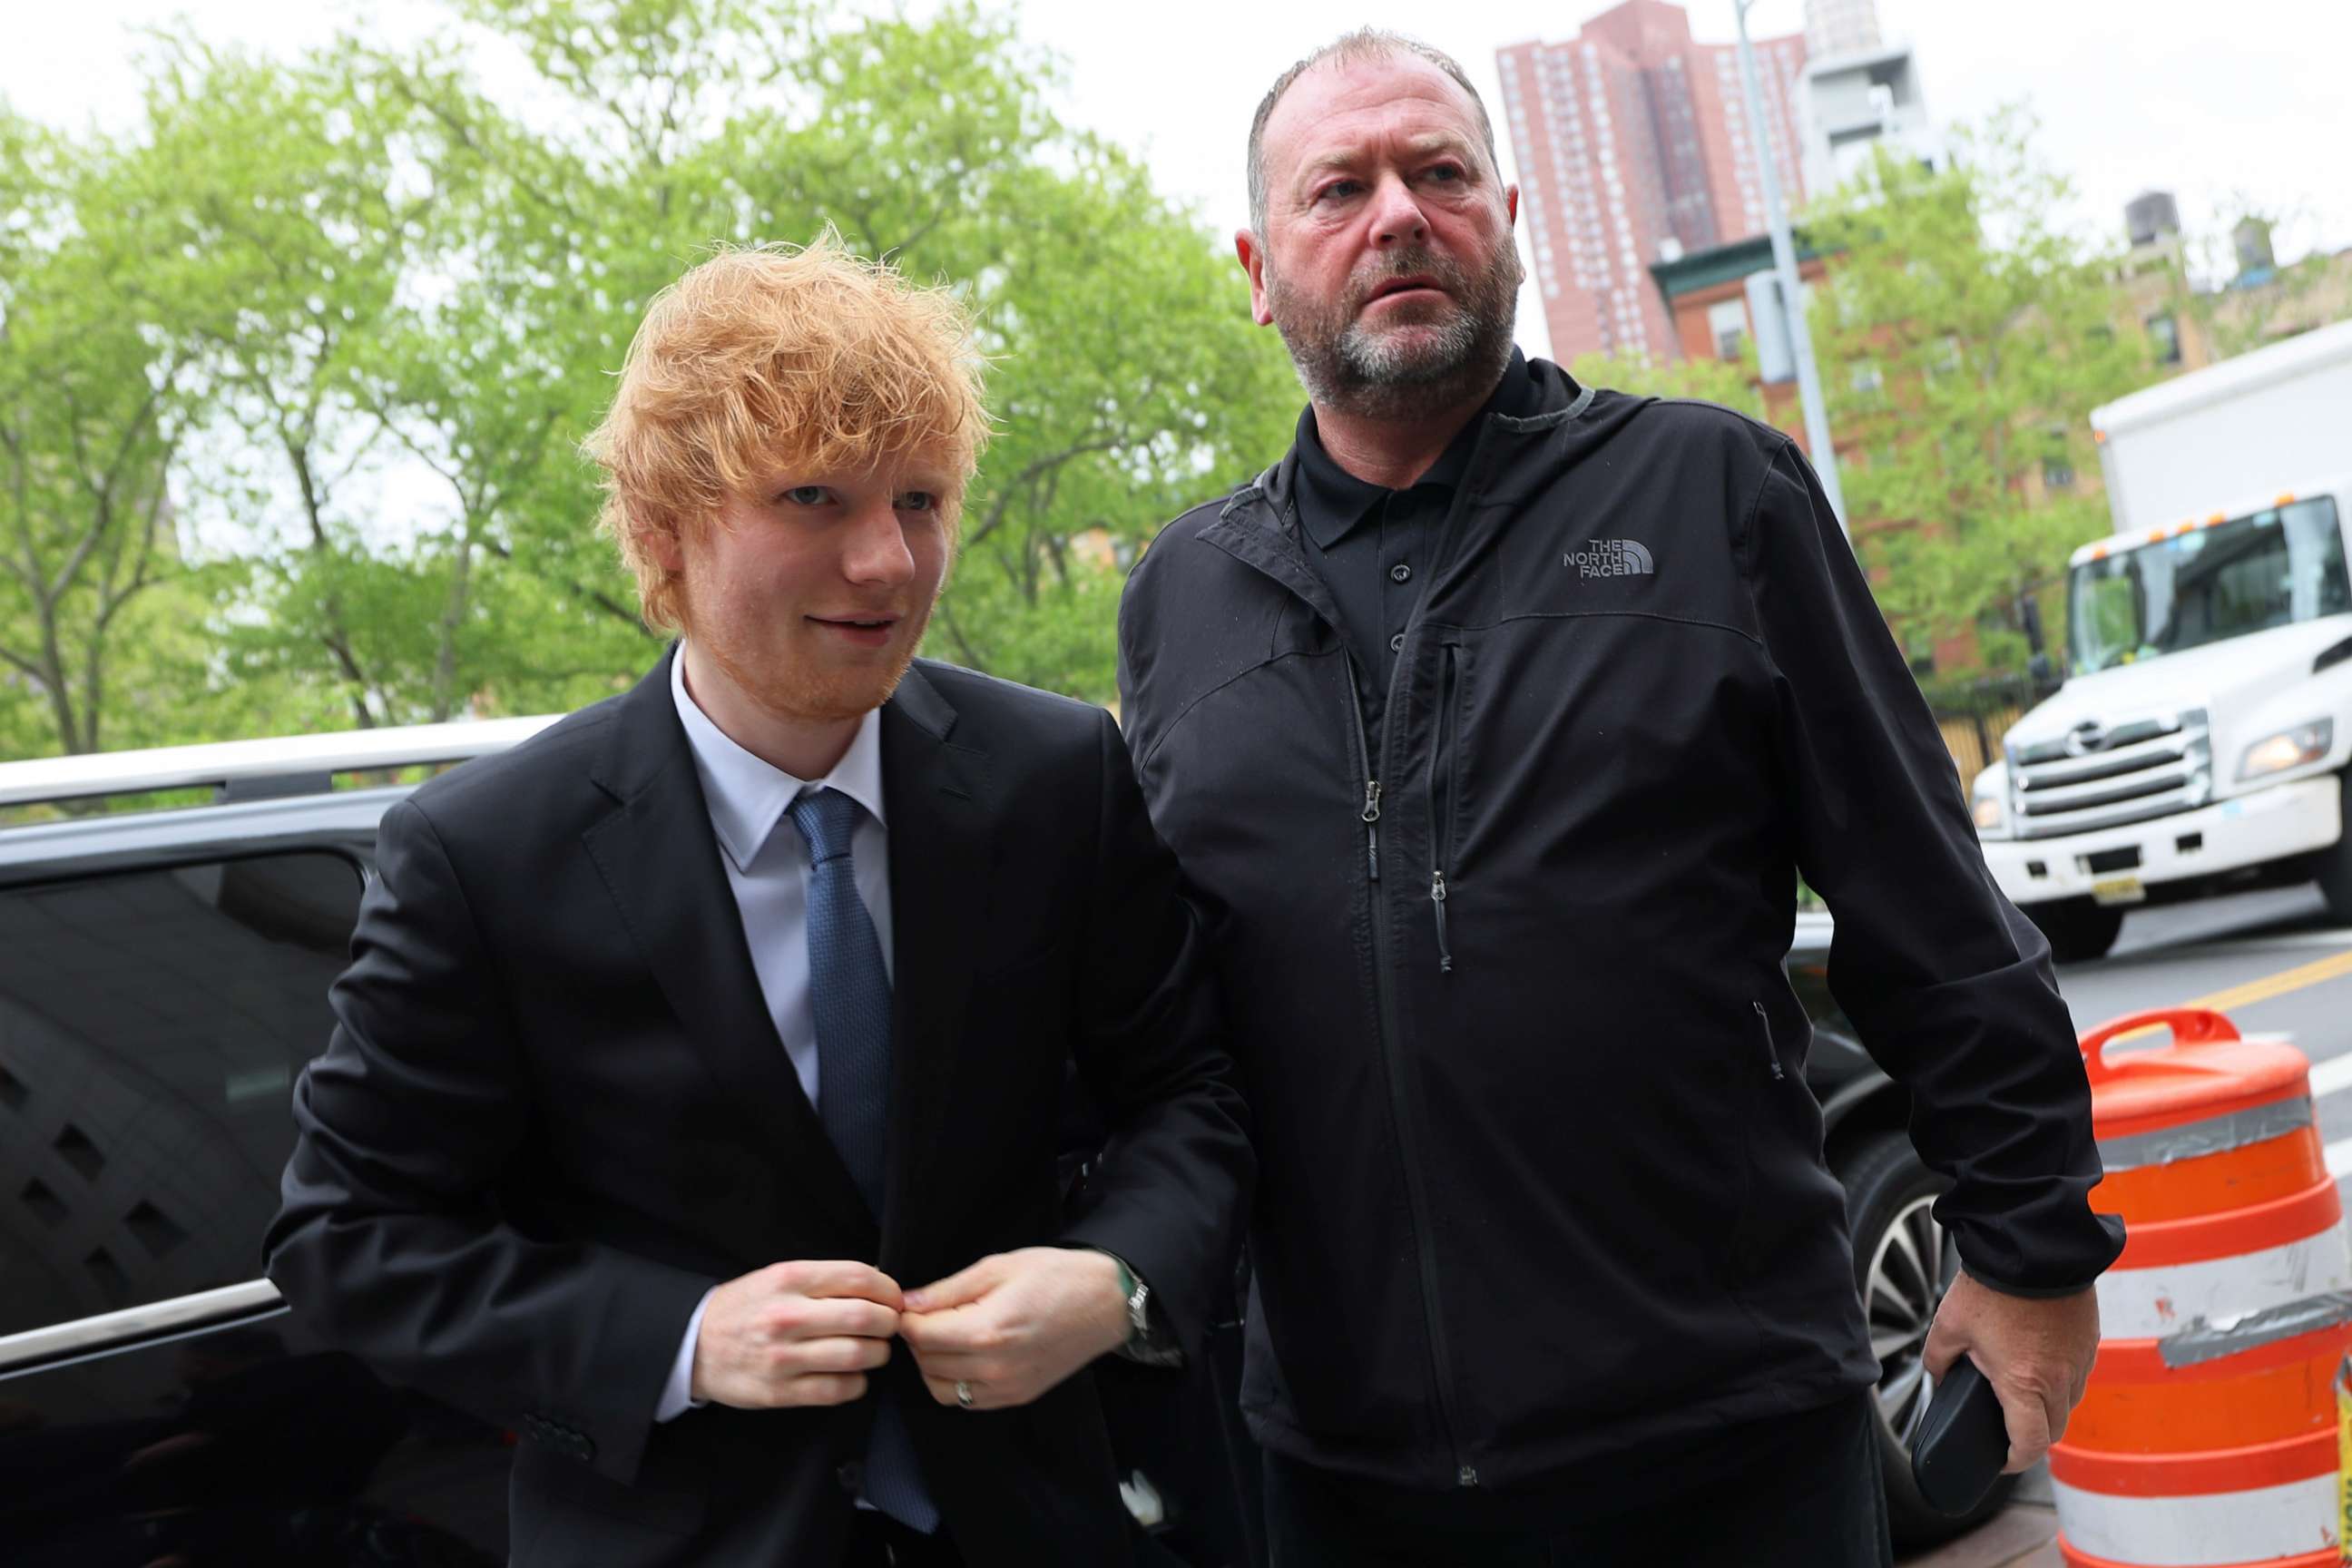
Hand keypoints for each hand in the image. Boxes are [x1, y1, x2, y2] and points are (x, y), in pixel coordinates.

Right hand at [689, 1260, 902, 1409]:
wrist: (692, 1345)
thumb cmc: (744, 1307)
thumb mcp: (777, 1276)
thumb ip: (825, 1279)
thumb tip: (879, 1282)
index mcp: (789, 1279)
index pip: (860, 1278)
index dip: (889, 1289)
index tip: (893, 1299)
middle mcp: (787, 1316)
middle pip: (866, 1318)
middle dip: (889, 1323)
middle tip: (889, 1326)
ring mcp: (783, 1357)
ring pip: (857, 1355)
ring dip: (877, 1354)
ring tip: (873, 1350)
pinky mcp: (778, 1392)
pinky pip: (837, 1390)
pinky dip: (856, 1383)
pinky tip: (853, 1375)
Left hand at [897, 1247, 1127, 1410]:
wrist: (1106, 1302)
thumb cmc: (1054, 1275)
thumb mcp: (998, 1267)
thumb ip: (948, 1290)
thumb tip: (906, 1303)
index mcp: (987, 1331)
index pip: (921, 1336)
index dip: (908, 1318)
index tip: (912, 1304)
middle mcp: (994, 1368)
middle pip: (927, 1363)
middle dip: (919, 1340)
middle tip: (930, 1316)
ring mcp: (1007, 1389)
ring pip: (941, 1390)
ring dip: (933, 1365)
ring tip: (947, 1336)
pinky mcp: (1018, 1398)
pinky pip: (967, 1401)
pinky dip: (954, 1382)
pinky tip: (966, 1355)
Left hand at [1922, 1271, 2097, 1472]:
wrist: (2032, 1247)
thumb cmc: (1990, 1287)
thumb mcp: (1948, 1326)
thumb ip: (1939, 1360)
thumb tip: (1937, 1377)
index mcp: (2025, 1384)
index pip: (2031, 1445)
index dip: (2015, 1461)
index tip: (2002, 1460)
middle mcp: (2060, 1379)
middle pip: (2055, 1430)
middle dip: (2032, 1438)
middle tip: (2008, 1432)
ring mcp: (2080, 1360)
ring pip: (2070, 1403)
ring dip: (2050, 1407)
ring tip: (2023, 1394)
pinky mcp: (2090, 1340)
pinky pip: (2079, 1374)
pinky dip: (2062, 1379)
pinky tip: (2039, 1362)